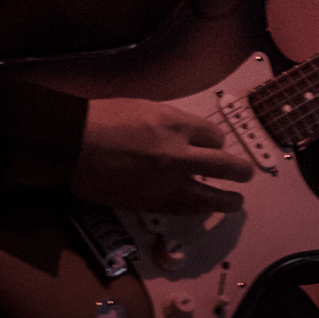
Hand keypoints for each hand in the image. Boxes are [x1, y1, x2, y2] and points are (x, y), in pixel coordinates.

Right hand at [70, 98, 252, 212]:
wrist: (72, 144)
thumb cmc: (104, 118)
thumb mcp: (146, 107)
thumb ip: (173, 122)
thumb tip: (189, 135)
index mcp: (177, 125)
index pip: (215, 136)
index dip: (217, 141)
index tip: (216, 144)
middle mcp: (177, 154)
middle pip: (224, 166)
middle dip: (240, 171)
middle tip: (247, 175)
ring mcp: (164, 182)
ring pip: (208, 196)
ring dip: (226, 200)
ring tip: (236, 203)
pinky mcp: (149, 202)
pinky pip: (181, 209)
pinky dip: (195, 209)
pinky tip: (202, 210)